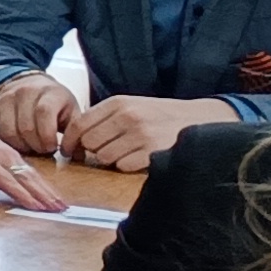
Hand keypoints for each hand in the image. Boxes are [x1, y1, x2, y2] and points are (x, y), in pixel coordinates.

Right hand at [0, 73, 77, 156]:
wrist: (31, 85)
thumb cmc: (55, 103)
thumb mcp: (71, 112)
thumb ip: (75, 132)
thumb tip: (78, 156)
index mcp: (48, 92)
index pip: (43, 113)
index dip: (47, 135)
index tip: (52, 147)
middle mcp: (24, 92)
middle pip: (25, 127)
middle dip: (36, 145)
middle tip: (43, 149)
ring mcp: (5, 98)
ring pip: (9, 132)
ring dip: (21, 146)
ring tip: (30, 146)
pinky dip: (7, 142)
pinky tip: (18, 142)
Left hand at [0, 105, 63, 211]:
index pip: (6, 181)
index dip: (22, 195)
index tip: (37, 207)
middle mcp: (2, 156)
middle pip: (26, 178)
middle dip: (43, 195)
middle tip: (59, 208)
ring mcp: (9, 154)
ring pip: (32, 174)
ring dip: (47, 189)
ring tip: (61, 203)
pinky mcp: (11, 154)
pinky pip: (29, 169)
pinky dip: (41, 181)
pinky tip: (50, 191)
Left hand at [70, 93, 232, 170]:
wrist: (202, 119)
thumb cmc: (160, 116)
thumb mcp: (132, 106)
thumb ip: (104, 118)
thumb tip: (74, 137)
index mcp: (118, 103)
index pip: (79, 125)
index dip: (69, 141)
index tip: (69, 151)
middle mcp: (128, 116)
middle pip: (88, 143)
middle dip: (92, 151)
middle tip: (105, 151)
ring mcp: (141, 134)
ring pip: (103, 157)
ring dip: (110, 160)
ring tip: (126, 153)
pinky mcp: (153, 152)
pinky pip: (123, 167)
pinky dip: (127, 167)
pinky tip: (139, 158)